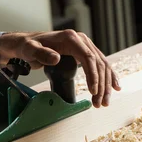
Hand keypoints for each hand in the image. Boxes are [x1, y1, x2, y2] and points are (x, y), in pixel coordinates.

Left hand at [0, 30, 120, 107]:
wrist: (27, 44)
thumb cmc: (27, 47)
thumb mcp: (29, 50)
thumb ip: (41, 54)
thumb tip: (56, 58)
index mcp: (71, 38)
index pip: (89, 57)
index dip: (93, 75)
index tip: (93, 91)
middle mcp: (81, 40)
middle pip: (99, 63)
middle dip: (101, 85)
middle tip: (99, 103)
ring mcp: (84, 46)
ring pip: (102, 66)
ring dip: (106, 85)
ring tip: (104, 102)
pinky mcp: (84, 53)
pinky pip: (100, 65)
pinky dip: (108, 77)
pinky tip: (115, 88)